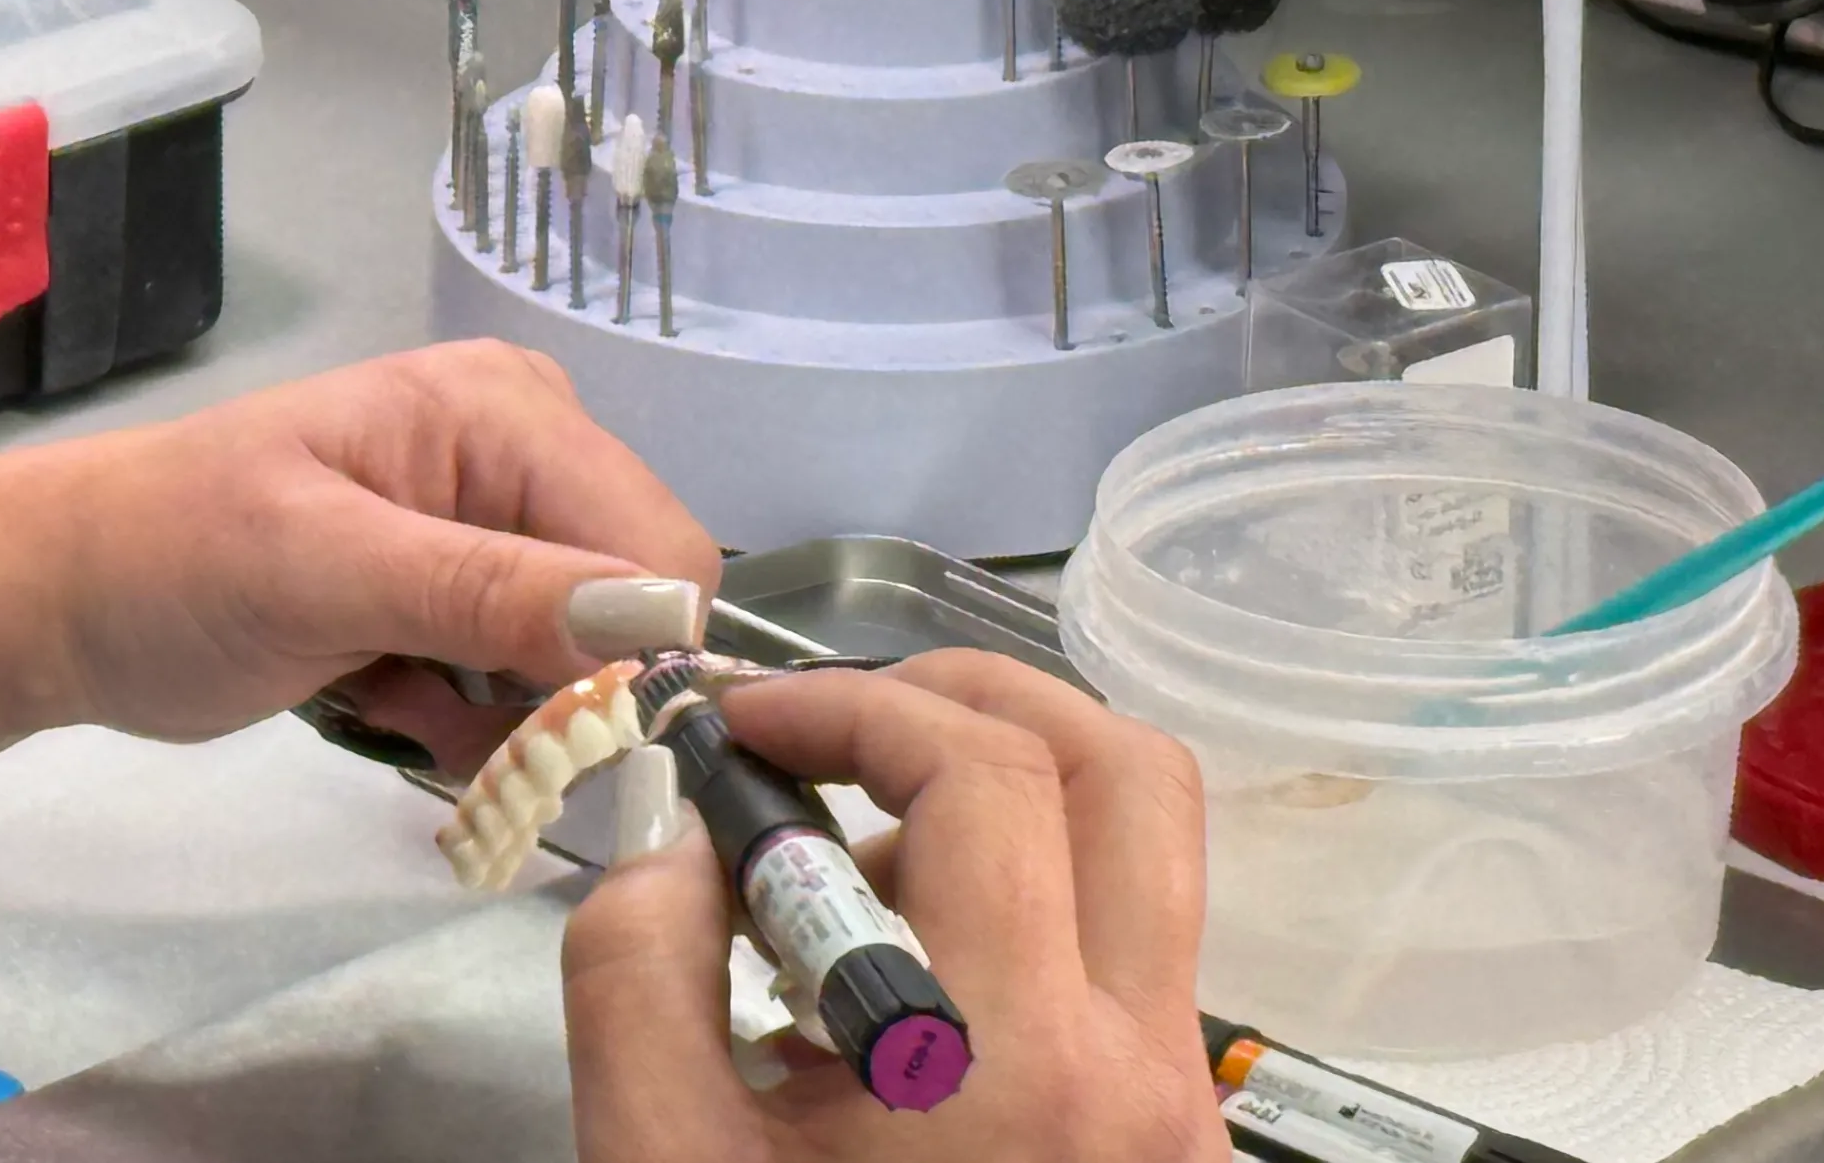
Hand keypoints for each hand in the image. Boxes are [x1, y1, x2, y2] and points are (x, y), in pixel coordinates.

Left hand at [0, 341, 719, 771]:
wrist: (56, 600)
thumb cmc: (169, 562)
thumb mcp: (322, 571)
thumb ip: (488, 589)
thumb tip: (649, 617)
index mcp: (506, 409)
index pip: (656, 547)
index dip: (638, 657)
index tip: (564, 742)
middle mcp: (525, 450)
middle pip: (634, 606)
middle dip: (564, 693)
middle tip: (450, 728)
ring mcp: (496, 522)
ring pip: (589, 657)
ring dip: (513, 717)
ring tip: (400, 706)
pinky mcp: (465, 590)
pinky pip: (532, 679)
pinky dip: (477, 720)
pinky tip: (394, 705)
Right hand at [562, 651, 1229, 1162]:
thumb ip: (640, 967)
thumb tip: (690, 832)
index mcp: (1018, 1062)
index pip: (981, 776)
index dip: (850, 707)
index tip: (741, 725)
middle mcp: (1145, 1065)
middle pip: (1121, 770)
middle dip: (961, 704)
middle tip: (830, 727)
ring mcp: (1183, 1106)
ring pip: (1149, 854)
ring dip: (1010, 795)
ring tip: (857, 861)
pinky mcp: (1180, 1141)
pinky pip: (1132, 955)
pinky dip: (1031, 900)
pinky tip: (904, 980)